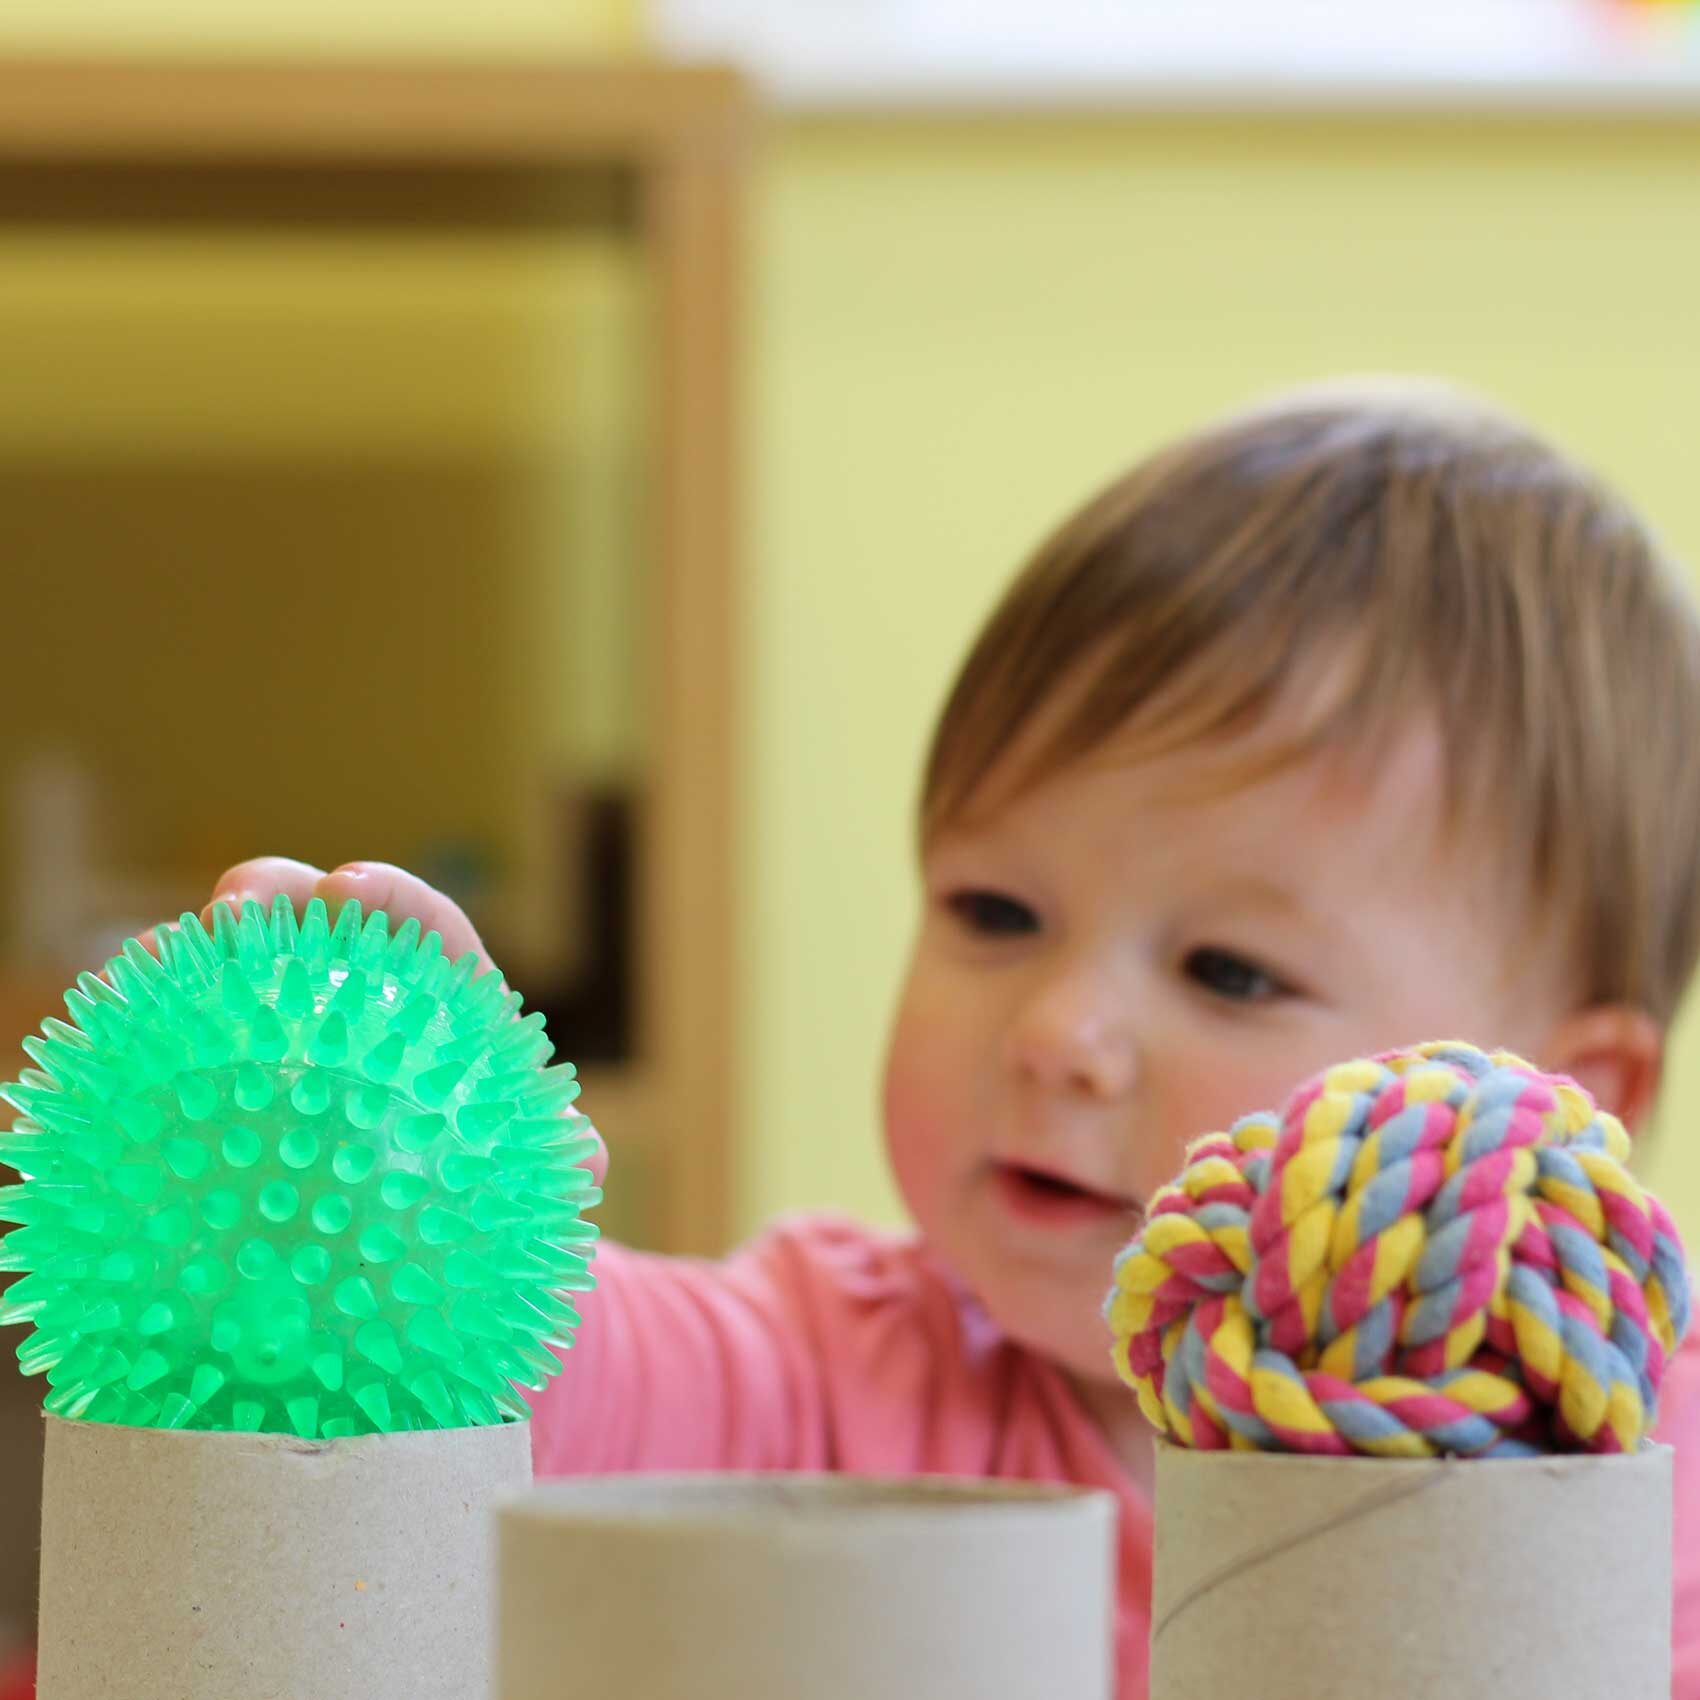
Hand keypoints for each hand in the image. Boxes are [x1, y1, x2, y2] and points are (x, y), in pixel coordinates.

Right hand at [147, 856, 607, 1187]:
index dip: (387, 898)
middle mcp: (357, 1002)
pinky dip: (151, 1036)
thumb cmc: (493, 1191)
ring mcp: (287, 1040)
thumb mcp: (532, 1177)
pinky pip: (189, 1051)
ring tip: (143, 968)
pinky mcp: (235, 1086)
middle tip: (236, 913)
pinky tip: (106, 1046)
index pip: (420, 927)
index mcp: (440, 1001)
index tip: (351, 889)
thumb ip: (559, 1158)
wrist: (434, 1259)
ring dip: (190, 957)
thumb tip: (585, 1156)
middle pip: (310, 922)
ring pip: (234, 976)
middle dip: (272, 895)